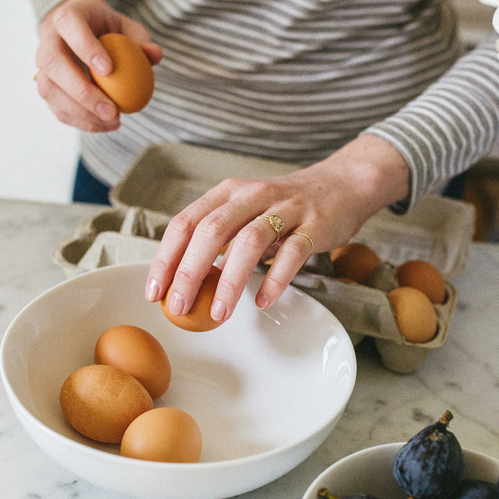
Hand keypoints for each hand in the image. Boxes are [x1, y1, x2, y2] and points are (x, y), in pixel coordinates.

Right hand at [34, 0, 162, 130]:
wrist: (83, 31)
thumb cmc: (108, 29)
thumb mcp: (128, 28)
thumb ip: (141, 40)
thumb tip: (154, 55)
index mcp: (68, 15)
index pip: (69, 24)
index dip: (85, 47)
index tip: (109, 70)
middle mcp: (48, 37)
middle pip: (53, 63)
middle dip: (82, 91)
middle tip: (112, 110)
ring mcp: (42, 63)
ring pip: (48, 89)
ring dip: (80, 112)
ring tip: (112, 121)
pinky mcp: (46, 85)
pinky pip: (56, 107)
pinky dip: (80, 120)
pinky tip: (105, 125)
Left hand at [145, 135, 410, 322]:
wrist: (343, 185)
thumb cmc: (286, 207)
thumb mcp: (246, 212)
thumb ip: (219, 239)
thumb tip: (184, 281)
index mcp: (227, 192)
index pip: (186, 222)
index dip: (166, 258)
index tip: (155, 292)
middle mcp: (252, 195)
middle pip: (212, 230)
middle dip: (190, 272)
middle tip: (178, 307)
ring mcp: (285, 208)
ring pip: (250, 241)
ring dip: (230, 280)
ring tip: (219, 313)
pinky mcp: (315, 224)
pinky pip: (292, 253)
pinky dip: (275, 278)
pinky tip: (263, 300)